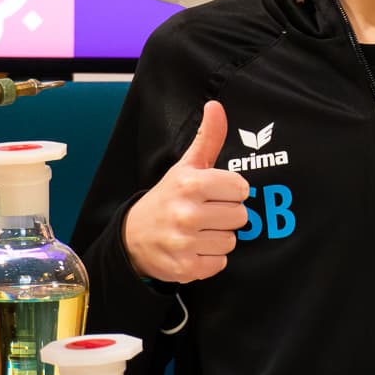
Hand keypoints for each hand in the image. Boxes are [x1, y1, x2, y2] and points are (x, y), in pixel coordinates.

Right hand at [123, 101, 250, 283]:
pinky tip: (194, 248)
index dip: (231, 191)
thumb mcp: (186, 166)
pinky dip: (210, 259)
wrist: (133, 237)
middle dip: (226, 215)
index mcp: (191, 184)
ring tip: (199, 231)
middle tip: (206, 213)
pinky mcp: (185, 268)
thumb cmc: (168, 197)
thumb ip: (208, 138)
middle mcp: (187, 213)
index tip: (214, 193)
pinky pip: (220, 264)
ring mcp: (184, 242)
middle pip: (241, 216)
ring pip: (232, 241)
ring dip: (219, 238)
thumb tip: (216, 106)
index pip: (241, 188)